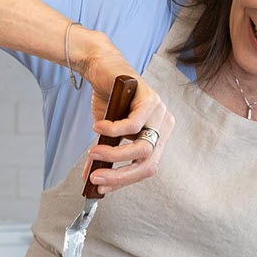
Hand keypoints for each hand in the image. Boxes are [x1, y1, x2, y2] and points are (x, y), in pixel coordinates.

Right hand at [78, 32, 174, 193]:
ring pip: (143, 146)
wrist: (102, 69)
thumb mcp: (107, 135)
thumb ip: (106, 156)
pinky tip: (97, 127)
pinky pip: (133, 125)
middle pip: (149, 162)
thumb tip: (94, 180)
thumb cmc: (108, 101)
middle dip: (120, 175)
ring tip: (93, 153)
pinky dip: (112, 130)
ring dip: (114, 154)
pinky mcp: (150, 98)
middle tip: (96, 178)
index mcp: (159, 137)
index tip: (102, 187)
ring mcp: (160, 112)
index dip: (125, 181)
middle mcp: (164, 126)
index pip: (148, 168)